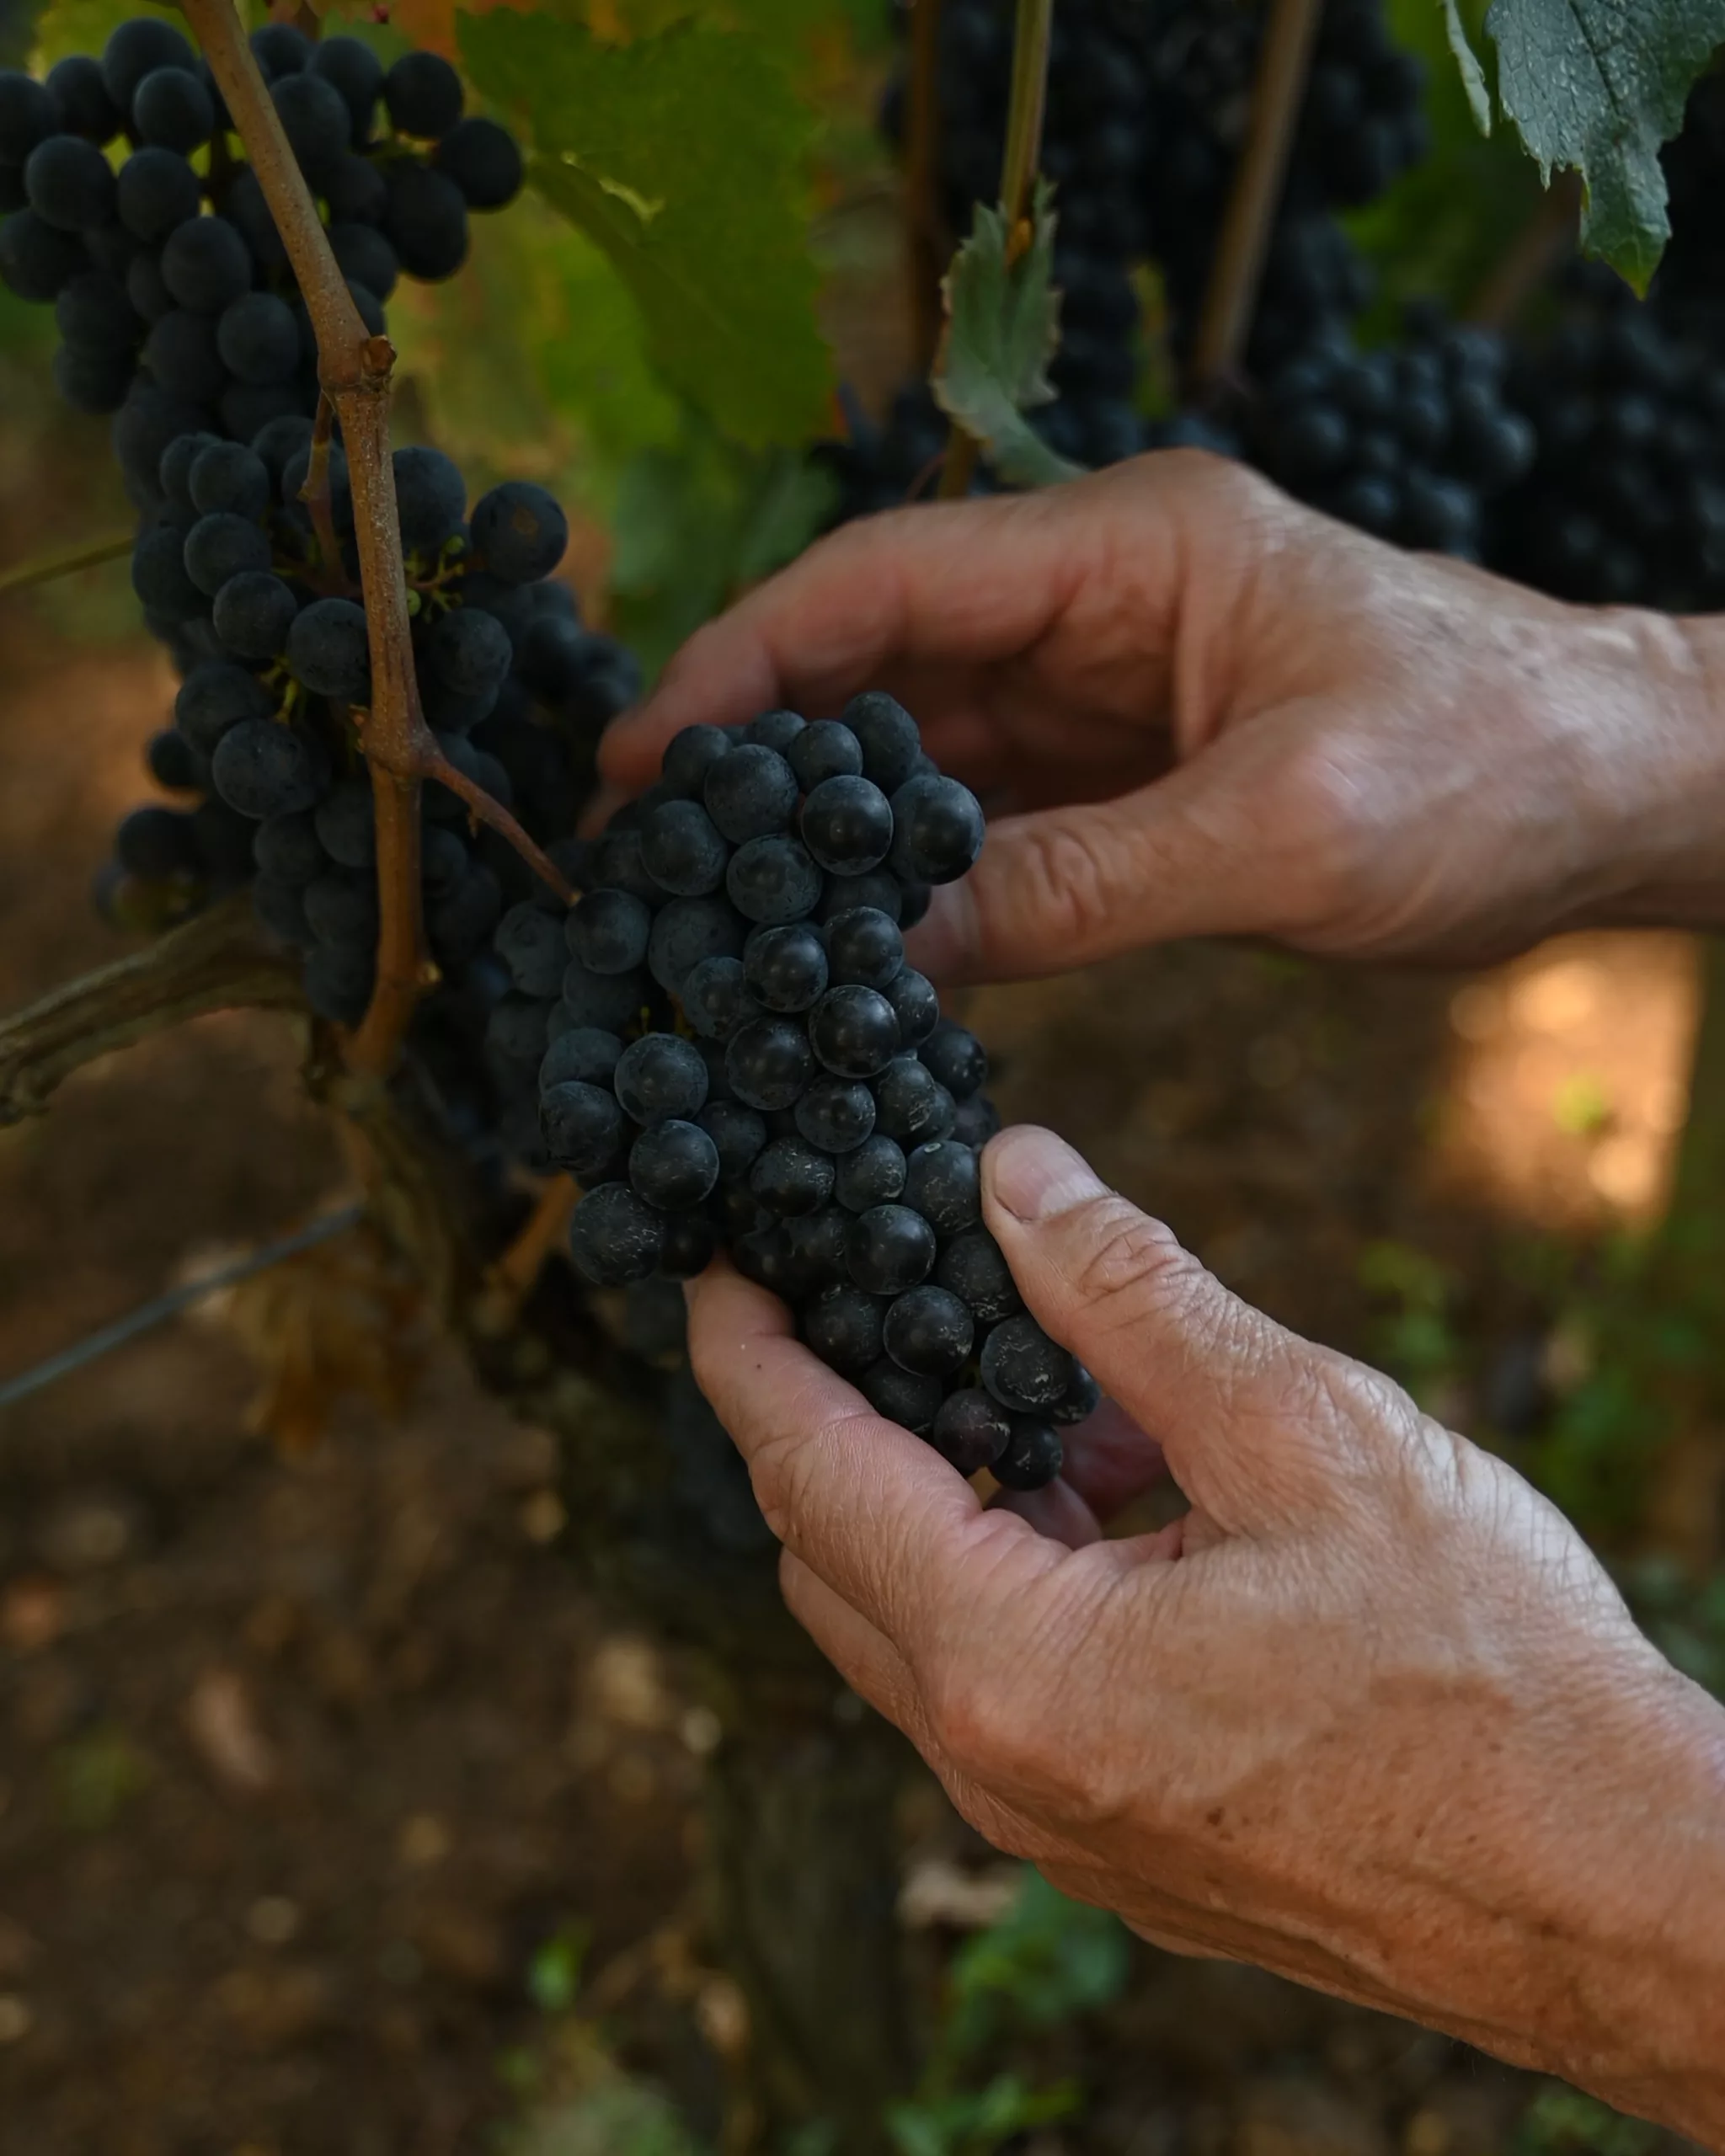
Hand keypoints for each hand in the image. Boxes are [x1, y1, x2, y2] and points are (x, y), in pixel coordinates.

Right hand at [602, 453, 1724, 979]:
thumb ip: (1077, 885)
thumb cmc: (1488, 767)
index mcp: (1128, 552)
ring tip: (720, 913)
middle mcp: (1100, 606)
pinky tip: (857, 945)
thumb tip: (891, 954)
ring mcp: (1112, 692)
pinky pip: (991, 820)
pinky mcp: (1132, 777)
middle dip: (759, 751)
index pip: (887, 582)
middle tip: (649, 857)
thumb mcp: (1280, 832)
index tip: (645, 756)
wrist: (1615, 796)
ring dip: (829, 827)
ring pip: (924, 747)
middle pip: (880, 658)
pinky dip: (920, 879)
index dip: (746, 663)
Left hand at [686, 1123, 1724, 2142]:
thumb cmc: (1483, 1672)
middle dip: (827, 1416)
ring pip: (911, 1622)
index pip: (808, 1473)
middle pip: (830, 1556)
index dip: (748, 1354)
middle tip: (871, 1295)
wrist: (1607, 1888)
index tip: (717, 1267)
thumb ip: (1128, 1296)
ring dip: (935, 1493)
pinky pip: (995, 1682)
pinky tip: (1112, 1490)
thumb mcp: (1302, 1433)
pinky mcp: (1110, 1837)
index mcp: (1014, 1668)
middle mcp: (999, 1766)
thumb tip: (1011, 1175)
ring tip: (1028, 1378)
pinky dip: (1009, 1569)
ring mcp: (1049, 1819)